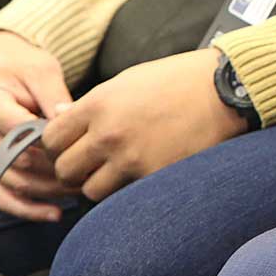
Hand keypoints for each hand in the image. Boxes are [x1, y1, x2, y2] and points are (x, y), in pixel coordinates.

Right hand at [0, 31, 78, 221]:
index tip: (85, 144)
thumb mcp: (41, 70)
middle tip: (93, 172)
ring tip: (84, 189)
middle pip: (19, 163)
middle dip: (57, 170)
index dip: (54, 142)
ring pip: (14, 184)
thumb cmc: (23, 65)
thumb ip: (53, 96)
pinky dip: (28, 209)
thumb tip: (69, 119)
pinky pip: (4, 196)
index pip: (21, 133)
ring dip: (50, 191)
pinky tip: (55, 214)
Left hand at [40, 48, 246, 202]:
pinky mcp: (154, 175)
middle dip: (75, 169)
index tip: (71, 146)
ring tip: (119, 170)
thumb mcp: (129, 80)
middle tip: (91, 164)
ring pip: (90, 190)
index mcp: (98, 104)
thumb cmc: (179, 79)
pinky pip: (124, 195)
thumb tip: (59, 114)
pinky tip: (143, 172)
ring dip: (100, 183)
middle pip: (64, 170)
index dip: (57, 146)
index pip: (50, 139)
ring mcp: (131, 158)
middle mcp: (108, 133)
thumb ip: (91, 102)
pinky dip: (129, 189)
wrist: (225, 90)